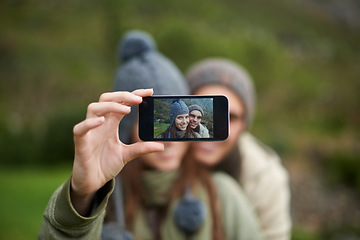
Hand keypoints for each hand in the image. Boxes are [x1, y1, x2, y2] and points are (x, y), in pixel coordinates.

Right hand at [70, 89, 163, 214]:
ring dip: (110, 105)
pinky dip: (89, 123)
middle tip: (139, 99)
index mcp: (111, 123)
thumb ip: (141, 149)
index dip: (134, 94)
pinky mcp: (81, 143)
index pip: (122, 102)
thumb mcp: (127, 155)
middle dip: (123, 96)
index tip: (150, 91)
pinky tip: (101, 121)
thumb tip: (161, 146)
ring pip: (94, 108)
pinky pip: (80, 129)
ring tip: (126, 110)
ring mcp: (90, 131)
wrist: (92, 182)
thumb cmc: (106, 164)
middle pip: (107, 99)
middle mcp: (100, 123)